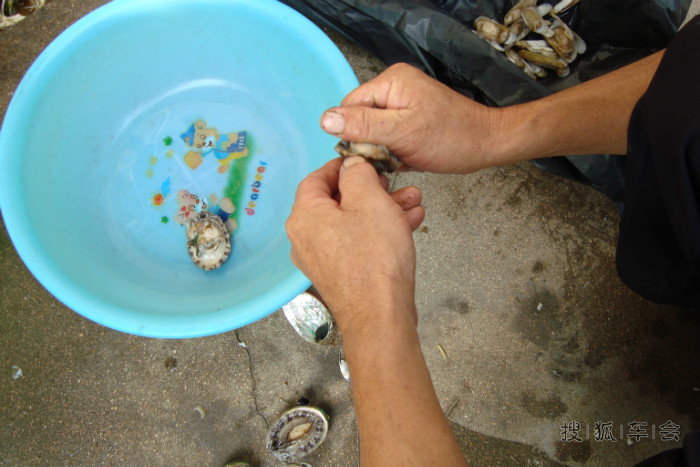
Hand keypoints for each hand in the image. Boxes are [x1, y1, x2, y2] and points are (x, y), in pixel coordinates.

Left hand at [286, 156, 424, 333]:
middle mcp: (306, 238)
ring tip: (412, 202)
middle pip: (337, 201)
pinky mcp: (340, 275)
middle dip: (372, 189)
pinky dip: (379, 231)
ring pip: (352, 223)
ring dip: (382, 209)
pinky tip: (408, 224)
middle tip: (394, 183)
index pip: (316, 178)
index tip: (364, 161)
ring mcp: (322, 259)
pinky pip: (357, 243)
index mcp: (305, 216)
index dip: (342, 166)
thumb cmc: (374, 258)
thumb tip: (351, 165)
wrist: (381, 315)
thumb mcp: (370, 200)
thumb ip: (358, 174)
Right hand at [320, 63, 506, 173]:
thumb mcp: (402, 133)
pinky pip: (387, 137)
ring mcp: (403, 103)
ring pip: (373, 132)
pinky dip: (393, 152)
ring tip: (403, 158)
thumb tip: (326, 120)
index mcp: (390, 81)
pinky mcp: (409, 119)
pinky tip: (408, 158)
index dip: (354, 133)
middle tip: (391, 157)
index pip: (349, 107)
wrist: (486, 144)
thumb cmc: (452, 137)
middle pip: (360, 120)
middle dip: (370, 144)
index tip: (371, 152)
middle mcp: (394, 87)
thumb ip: (363, 125)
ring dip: (383, 151)